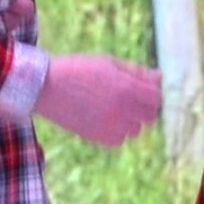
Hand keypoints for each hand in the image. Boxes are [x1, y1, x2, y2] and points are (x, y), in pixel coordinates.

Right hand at [32, 53, 159, 147]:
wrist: (45, 86)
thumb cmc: (78, 69)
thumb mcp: (109, 63)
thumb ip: (136, 72)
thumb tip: (159, 77)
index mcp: (127, 88)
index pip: (156, 98)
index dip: (151, 93)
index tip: (141, 89)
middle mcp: (122, 109)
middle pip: (150, 116)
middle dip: (144, 108)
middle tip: (127, 99)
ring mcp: (109, 125)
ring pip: (135, 130)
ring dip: (130, 121)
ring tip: (112, 108)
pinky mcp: (96, 137)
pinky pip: (118, 140)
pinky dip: (116, 132)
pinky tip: (104, 119)